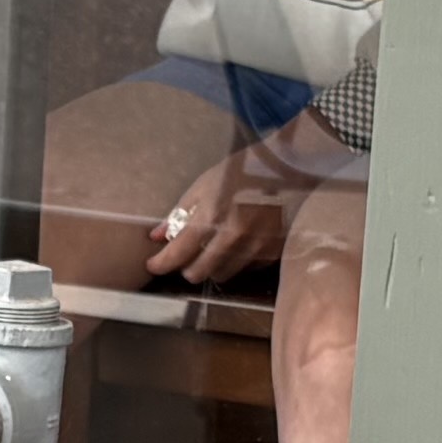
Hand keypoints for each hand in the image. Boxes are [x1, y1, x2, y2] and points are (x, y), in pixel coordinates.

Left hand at [149, 128, 335, 289]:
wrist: (288, 168)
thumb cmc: (242, 171)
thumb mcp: (205, 185)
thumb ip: (180, 213)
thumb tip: (157, 236)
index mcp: (211, 216)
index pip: (178, 253)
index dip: (161, 263)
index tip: (153, 265)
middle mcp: (232, 237)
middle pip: (199, 273)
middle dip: (187, 268)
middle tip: (186, 258)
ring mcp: (255, 247)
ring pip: (222, 275)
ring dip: (212, 267)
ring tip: (213, 249)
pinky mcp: (272, 252)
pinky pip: (245, 269)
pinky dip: (236, 262)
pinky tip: (237, 246)